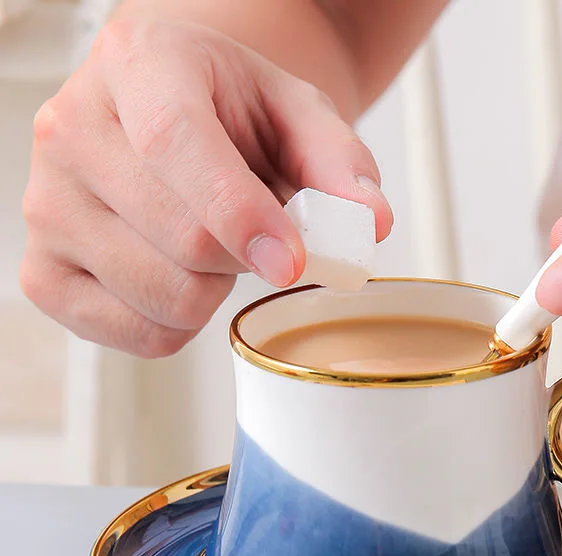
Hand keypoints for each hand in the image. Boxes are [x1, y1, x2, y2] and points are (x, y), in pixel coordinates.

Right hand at [20, 17, 391, 356]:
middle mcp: (72, 131)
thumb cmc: (228, 114)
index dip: (240, 214)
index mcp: (137, 66)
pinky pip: (136, 335)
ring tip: (209, 248)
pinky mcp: (44, 273)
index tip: (292, 261)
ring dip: (214, 289)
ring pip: (163, 297)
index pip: (176, 144)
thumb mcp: (296, 115)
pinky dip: (180, 324)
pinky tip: (181, 278)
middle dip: (245, 257)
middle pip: (181, 242)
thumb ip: (339, 164)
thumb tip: (368, 226)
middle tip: (256, 234)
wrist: (165, 114)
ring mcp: (47, 207)